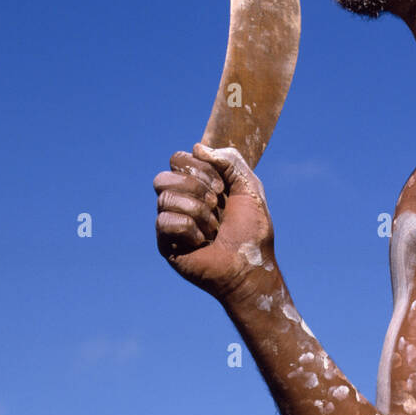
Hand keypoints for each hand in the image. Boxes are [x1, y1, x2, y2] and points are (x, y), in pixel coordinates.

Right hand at [154, 144, 274, 298]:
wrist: (249, 267)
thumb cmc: (252, 231)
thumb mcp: (250, 187)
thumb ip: (230, 161)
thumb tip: (197, 147)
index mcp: (198, 184)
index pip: (178, 159)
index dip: (199, 167)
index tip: (221, 187)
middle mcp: (180, 200)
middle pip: (163, 176)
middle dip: (195, 187)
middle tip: (217, 204)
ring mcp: (171, 221)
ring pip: (164, 198)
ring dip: (197, 211)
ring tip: (213, 228)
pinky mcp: (165, 243)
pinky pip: (164, 221)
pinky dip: (189, 229)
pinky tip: (200, 241)